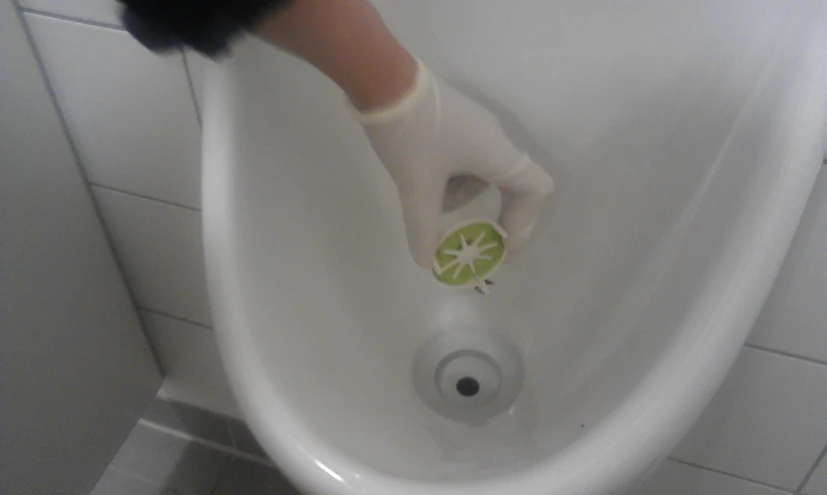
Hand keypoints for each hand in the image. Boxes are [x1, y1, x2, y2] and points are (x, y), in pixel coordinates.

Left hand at [354, 61, 554, 267]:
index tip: (503, 247)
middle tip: (473, 236)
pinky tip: (420, 181)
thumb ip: (424, 229)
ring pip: (481, 172)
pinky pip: (464, 157)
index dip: (524, 224)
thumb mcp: (416, 188)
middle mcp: (494, 138)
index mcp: (497, 154)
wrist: (382, 79)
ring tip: (427, 203)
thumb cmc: (411, 135)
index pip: (534, 190)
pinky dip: (450, 177)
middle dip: (490, 212)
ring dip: (461, 194)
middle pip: (508, 184)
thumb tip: (425, 261)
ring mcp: (475, 126)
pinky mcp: (455, 120)